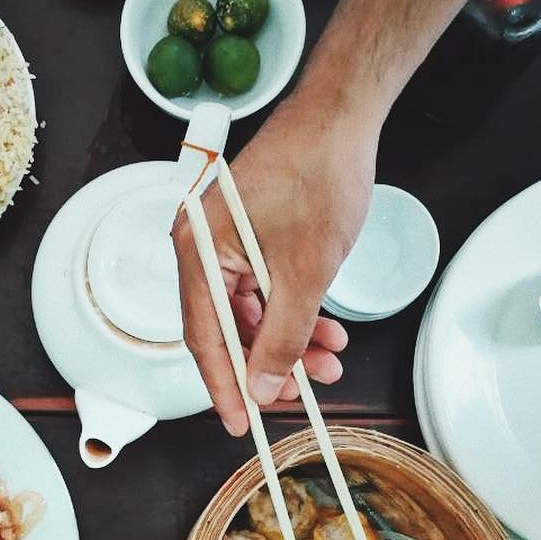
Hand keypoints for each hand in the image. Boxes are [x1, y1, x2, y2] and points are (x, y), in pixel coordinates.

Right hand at [172, 87, 377, 434]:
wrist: (342, 115)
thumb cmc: (318, 174)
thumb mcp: (306, 270)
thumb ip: (283, 335)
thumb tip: (264, 384)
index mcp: (198, 251)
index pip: (203, 338)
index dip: (223, 386)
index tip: (240, 423)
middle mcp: (201, 248)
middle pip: (227, 329)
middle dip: (268, 363)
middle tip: (302, 392)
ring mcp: (225, 242)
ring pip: (251, 313)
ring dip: (289, 341)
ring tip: (330, 359)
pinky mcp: (250, 236)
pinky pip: (264, 290)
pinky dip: (293, 313)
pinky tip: (326, 330)